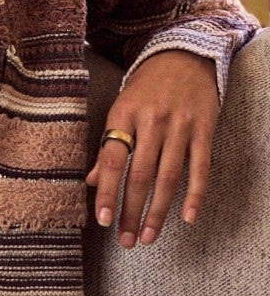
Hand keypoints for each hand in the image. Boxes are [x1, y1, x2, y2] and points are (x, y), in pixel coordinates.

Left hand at [85, 50, 219, 247]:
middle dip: (132, 211)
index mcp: (124, 113)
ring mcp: (179, 124)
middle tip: (127, 240)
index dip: (107, 191)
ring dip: (158, 211)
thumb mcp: (121, 107)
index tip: (103, 220)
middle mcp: (151, 120)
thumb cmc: (146, 86)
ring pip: (168, 177)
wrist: (185, 54)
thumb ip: (108, 144)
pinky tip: (188, 217)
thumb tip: (90, 181)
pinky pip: (200, 167)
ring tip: (149, 236)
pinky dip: (195, 194)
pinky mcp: (204, 128)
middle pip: (140, 174)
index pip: (112, 159)